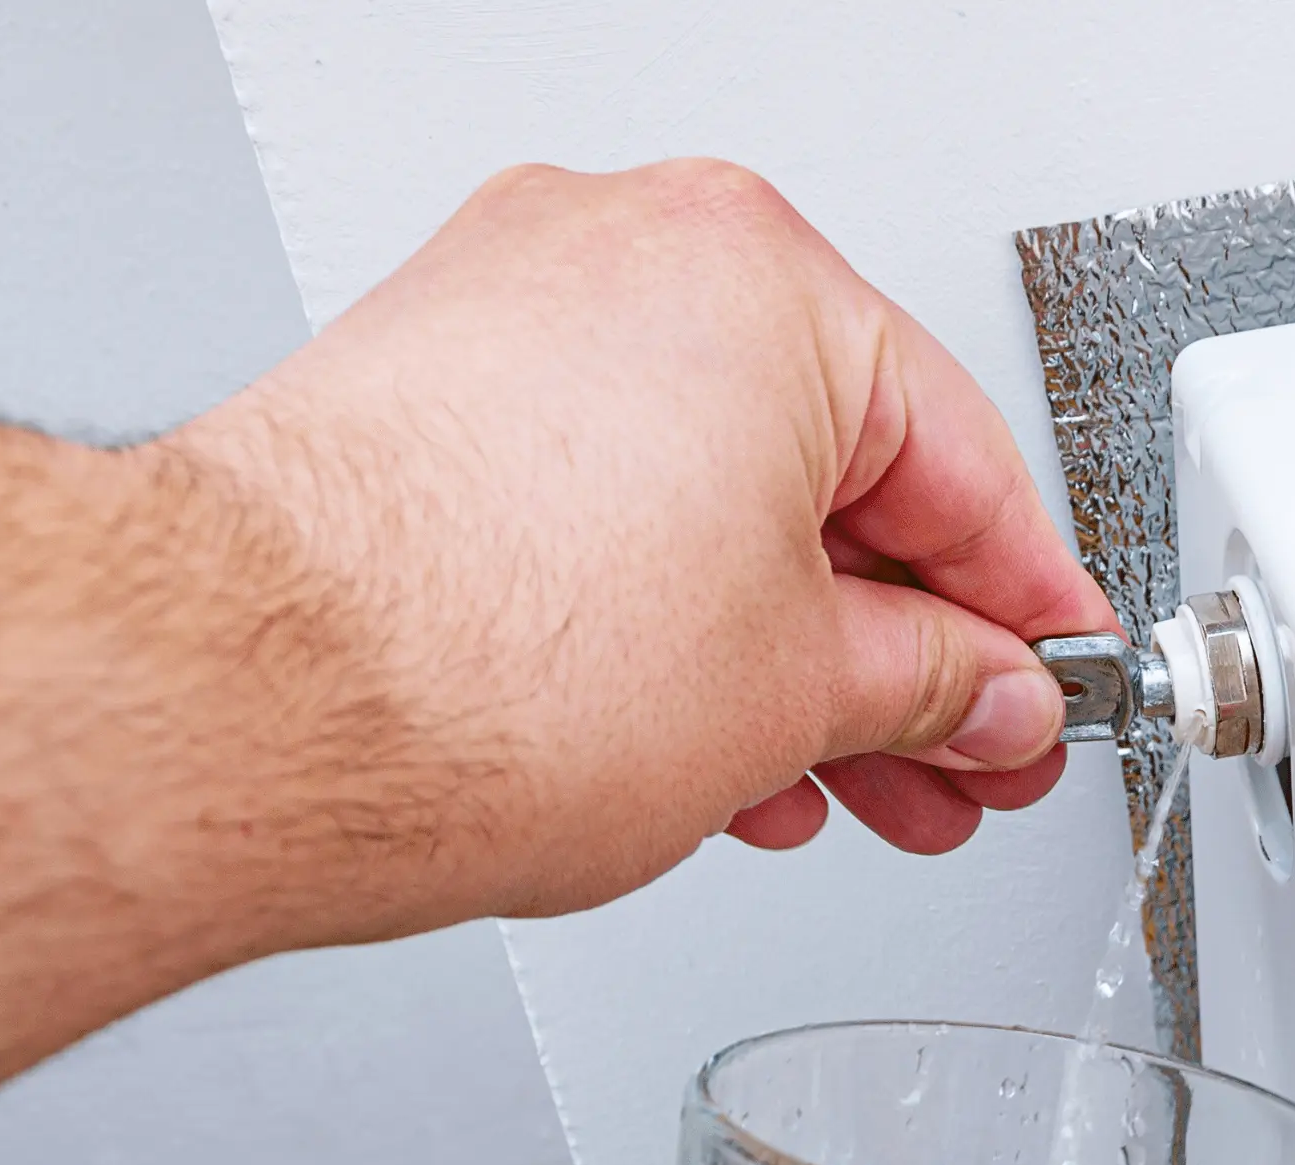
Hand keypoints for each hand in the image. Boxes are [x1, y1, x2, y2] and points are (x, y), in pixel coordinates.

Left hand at [156, 159, 1111, 941]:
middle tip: (956, 759)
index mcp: (760, 275)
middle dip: (905, 655)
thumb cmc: (481, 661)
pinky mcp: (419, 388)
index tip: (1050, 689)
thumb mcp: (799, 695)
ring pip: (713, 497)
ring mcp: (508, 308)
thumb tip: (981, 697)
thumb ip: (935, 688)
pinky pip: (605, 500)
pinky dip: (671, 615)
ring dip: (791, 656)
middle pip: (832, 475)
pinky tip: (707, 739)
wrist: (243, 706)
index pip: (965, 461)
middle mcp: (625, 252)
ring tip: (830, 780)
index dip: (1028, 614)